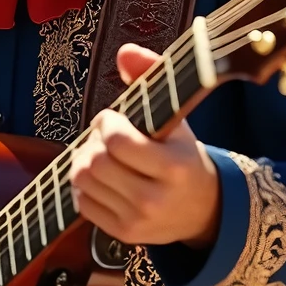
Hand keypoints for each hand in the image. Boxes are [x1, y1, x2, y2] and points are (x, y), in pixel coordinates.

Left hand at [69, 44, 222, 248]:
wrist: (204, 210)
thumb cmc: (183, 156)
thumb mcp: (176, 118)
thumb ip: (151, 78)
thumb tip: (124, 51)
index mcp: (174, 166)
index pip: (118, 141)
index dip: (106, 122)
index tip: (112, 117)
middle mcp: (155, 198)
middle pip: (95, 163)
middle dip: (92, 142)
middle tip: (105, 136)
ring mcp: (137, 220)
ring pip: (83, 182)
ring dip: (84, 161)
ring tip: (101, 154)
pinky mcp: (123, 234)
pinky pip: (82, 203)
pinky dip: (84, 186)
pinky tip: (103, 178)